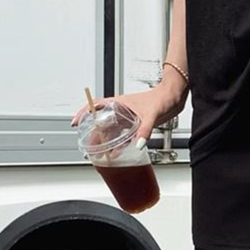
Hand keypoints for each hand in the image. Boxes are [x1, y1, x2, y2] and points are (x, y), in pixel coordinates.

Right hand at [70, 82, 187, 144]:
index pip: (96, 105)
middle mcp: (122, 109)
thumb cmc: (162, 98)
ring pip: (112, 128)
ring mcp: (128, 116)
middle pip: (102, 121)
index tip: (76, 122)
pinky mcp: (136, 123)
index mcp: (120, 102)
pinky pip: (123, 134)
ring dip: (106, 139)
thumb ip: (144, 130)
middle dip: (94, 133)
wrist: (173, 97)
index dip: (84, 113)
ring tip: (101, 151)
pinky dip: (119, 142)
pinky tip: (118, 151)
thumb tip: (138, 144)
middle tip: (89, 145)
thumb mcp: (151, 115)